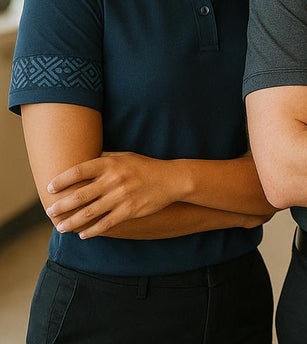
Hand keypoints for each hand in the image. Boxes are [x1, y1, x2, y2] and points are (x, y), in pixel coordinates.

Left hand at [46, 152, 177, 237]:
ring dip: (72, 222)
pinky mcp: (130, 210)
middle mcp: (114, 180)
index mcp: (110, 164)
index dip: (61, 180)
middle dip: (61, 205)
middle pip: (80, 195)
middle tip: (49, 212)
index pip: (79, 171)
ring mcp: (122, 196)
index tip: (50, 188)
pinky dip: (92, 231)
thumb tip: (81, 161)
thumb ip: (104, 159)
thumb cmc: (144, 167)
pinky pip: (106, 223)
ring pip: (90, 212)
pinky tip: (83, 234)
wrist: (171, 179)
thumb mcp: (125, 157)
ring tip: (60, 227)